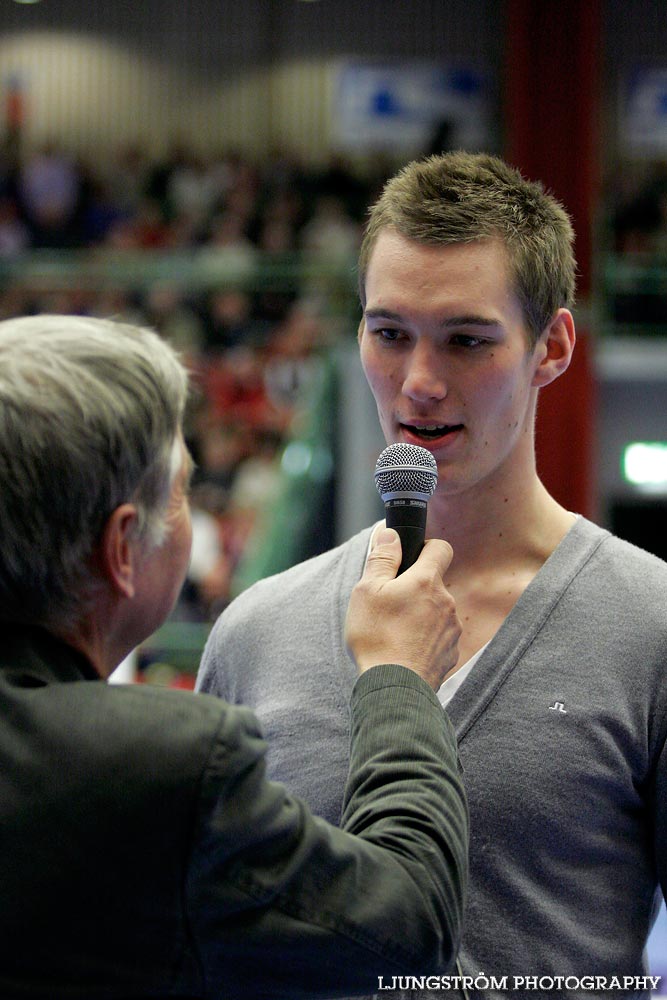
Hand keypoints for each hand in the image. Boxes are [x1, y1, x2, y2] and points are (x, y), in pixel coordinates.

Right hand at [345, 528, 460, 690]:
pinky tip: (405, 648)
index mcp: (426, 581)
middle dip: (416, 588)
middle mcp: (446, 602)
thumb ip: (382, 558)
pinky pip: (439, 635)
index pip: (441, 548)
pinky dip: (425, 638)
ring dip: (421, 614)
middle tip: (390, 603)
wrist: (394, 688)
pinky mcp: (451, 653)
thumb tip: (390, 533)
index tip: (409, 559)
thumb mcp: (367, 591)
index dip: (426, 548)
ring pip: (437, 610)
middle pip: (434, 583)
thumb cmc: (377, 637)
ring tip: (395, 631)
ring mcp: (452, 629)